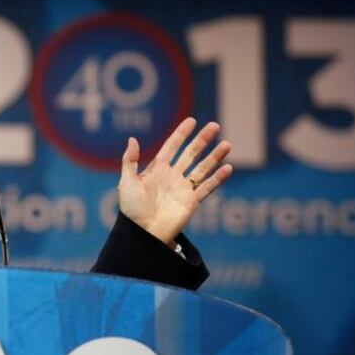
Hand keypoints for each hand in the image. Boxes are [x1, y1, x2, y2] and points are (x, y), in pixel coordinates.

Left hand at [118, 117, 231, 245]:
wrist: (143, 232)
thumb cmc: (132, 209)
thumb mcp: (127, 182)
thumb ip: (130, 161)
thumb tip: (132, 139)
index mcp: (157, 170)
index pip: (172, 147)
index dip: (181, 134)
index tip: (192, 121)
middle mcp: (172, 176)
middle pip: (190, 154)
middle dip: (202, 140)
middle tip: (214, 126)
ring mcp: (183, 188)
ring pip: (202, 168)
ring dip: (215, 156)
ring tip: (227, 144)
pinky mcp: (192, 202)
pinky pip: (207, 188)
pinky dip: (218, 178)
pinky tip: (228, 168)